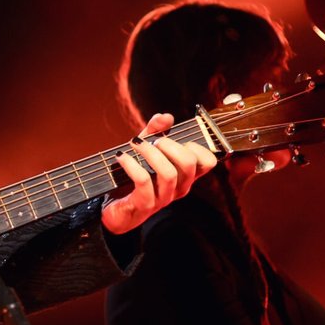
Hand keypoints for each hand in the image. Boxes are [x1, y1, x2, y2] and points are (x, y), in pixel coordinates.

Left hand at [101, 112, 218, 234]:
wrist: (117, 209)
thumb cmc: (136, 177)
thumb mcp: (146, 150)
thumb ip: (156, 131)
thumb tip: (165, 116)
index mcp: (185, 176)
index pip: (208, 162)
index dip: (196, 146)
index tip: (177, 139)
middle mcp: (179, 188)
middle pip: (189, 164)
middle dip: (170, 145)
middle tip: (153, 140)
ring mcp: (164, 198)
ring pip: (168, 173)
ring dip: (151, 153)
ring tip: (135, 144)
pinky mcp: (145, 205)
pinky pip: (144, 181)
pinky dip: (131, 165)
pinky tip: (121, 156)